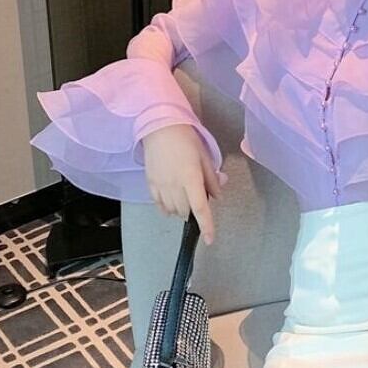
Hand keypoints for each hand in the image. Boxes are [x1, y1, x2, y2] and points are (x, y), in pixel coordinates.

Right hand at [142, 123, 223, 246]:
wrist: (159, 127)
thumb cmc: (186, 140)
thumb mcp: (205, 157)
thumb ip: (212, 179)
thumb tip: (217, 196)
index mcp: (191, 178)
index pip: (201, 209)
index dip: (207, 226)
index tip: (210, 240)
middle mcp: (175, 186)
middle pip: (186, 212)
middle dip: (194, 210)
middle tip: (197, 196)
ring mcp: (160, 186)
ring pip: (172, 211)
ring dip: (181, 209)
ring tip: (184, 196)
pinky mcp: (150, 184)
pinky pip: (159, 205)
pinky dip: (167, 207)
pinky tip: (172, 200)